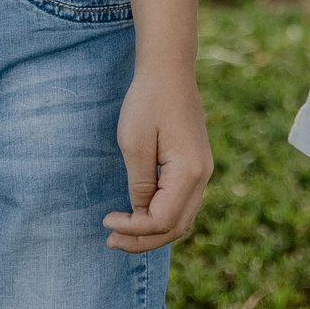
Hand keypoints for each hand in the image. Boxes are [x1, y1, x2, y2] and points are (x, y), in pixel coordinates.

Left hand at [104, 67, 211, 251]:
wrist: (169, 69)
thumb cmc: (148, 101)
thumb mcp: (135, 144)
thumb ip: (140, 184)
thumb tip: (141, 214)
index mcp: (189, 172)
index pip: (162, 220)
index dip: (133, 228)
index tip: (106, 220)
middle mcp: (202, 176)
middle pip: (176, 227)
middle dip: (143, 240)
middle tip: (111, 239)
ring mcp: (203, 171)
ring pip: (182, 219)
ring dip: (153, 232)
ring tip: (122, 233)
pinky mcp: (196, 166)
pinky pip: (182, 204)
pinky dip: (162, 217)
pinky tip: (140, 214)